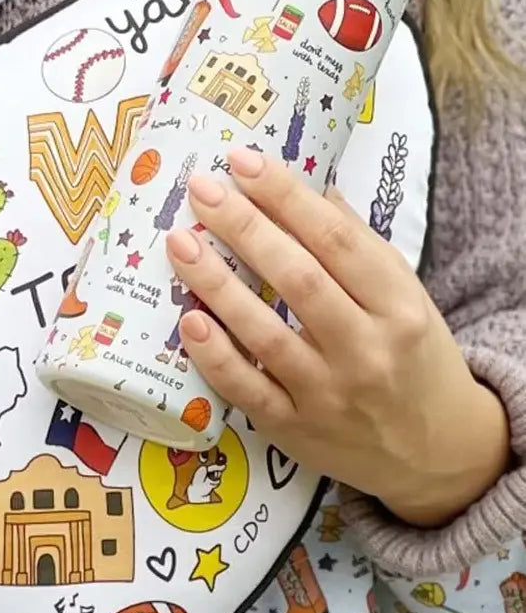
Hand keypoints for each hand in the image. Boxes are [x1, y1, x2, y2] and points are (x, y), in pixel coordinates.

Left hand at [164, 147, 510, 525]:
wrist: (433, 450)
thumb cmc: (411, 359)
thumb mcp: (406, 299)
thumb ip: (359, 248)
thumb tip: (311, 189)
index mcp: (399, 305)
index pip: (337, 240)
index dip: (286, 197)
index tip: (242, 162)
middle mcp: (366, 348)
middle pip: (298, 278)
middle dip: (244, 228)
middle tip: (200, 191)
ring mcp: (328, 393)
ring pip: (265, 333)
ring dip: (217, 285)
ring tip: (180, 244)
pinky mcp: (294, 428)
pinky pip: (247, 389)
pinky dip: (216, 355)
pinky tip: (190, 320)